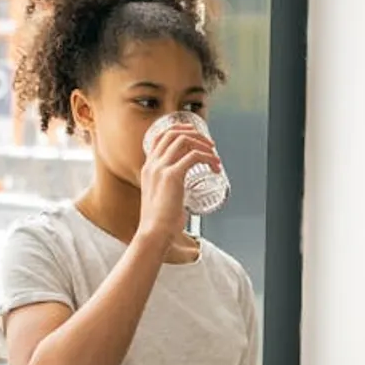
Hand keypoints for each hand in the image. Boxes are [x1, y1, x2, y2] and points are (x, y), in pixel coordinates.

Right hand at [137, 124, 220, 241]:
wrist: (154, 233)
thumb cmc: (160, 222)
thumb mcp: (161, 199)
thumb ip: (170, 192)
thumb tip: (185, 195)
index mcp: (148, 168)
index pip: (160, 137)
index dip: (179, 131)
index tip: (195, 136)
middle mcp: (153, 164)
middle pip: (173, 133)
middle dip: (195, 134)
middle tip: (210, 144)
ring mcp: (161, 169)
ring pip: (184, 141)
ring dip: (204, 145)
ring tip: (215, 156)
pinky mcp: (172, 176)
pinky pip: (194, 156)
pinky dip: (208, 158)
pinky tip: (215, 167)